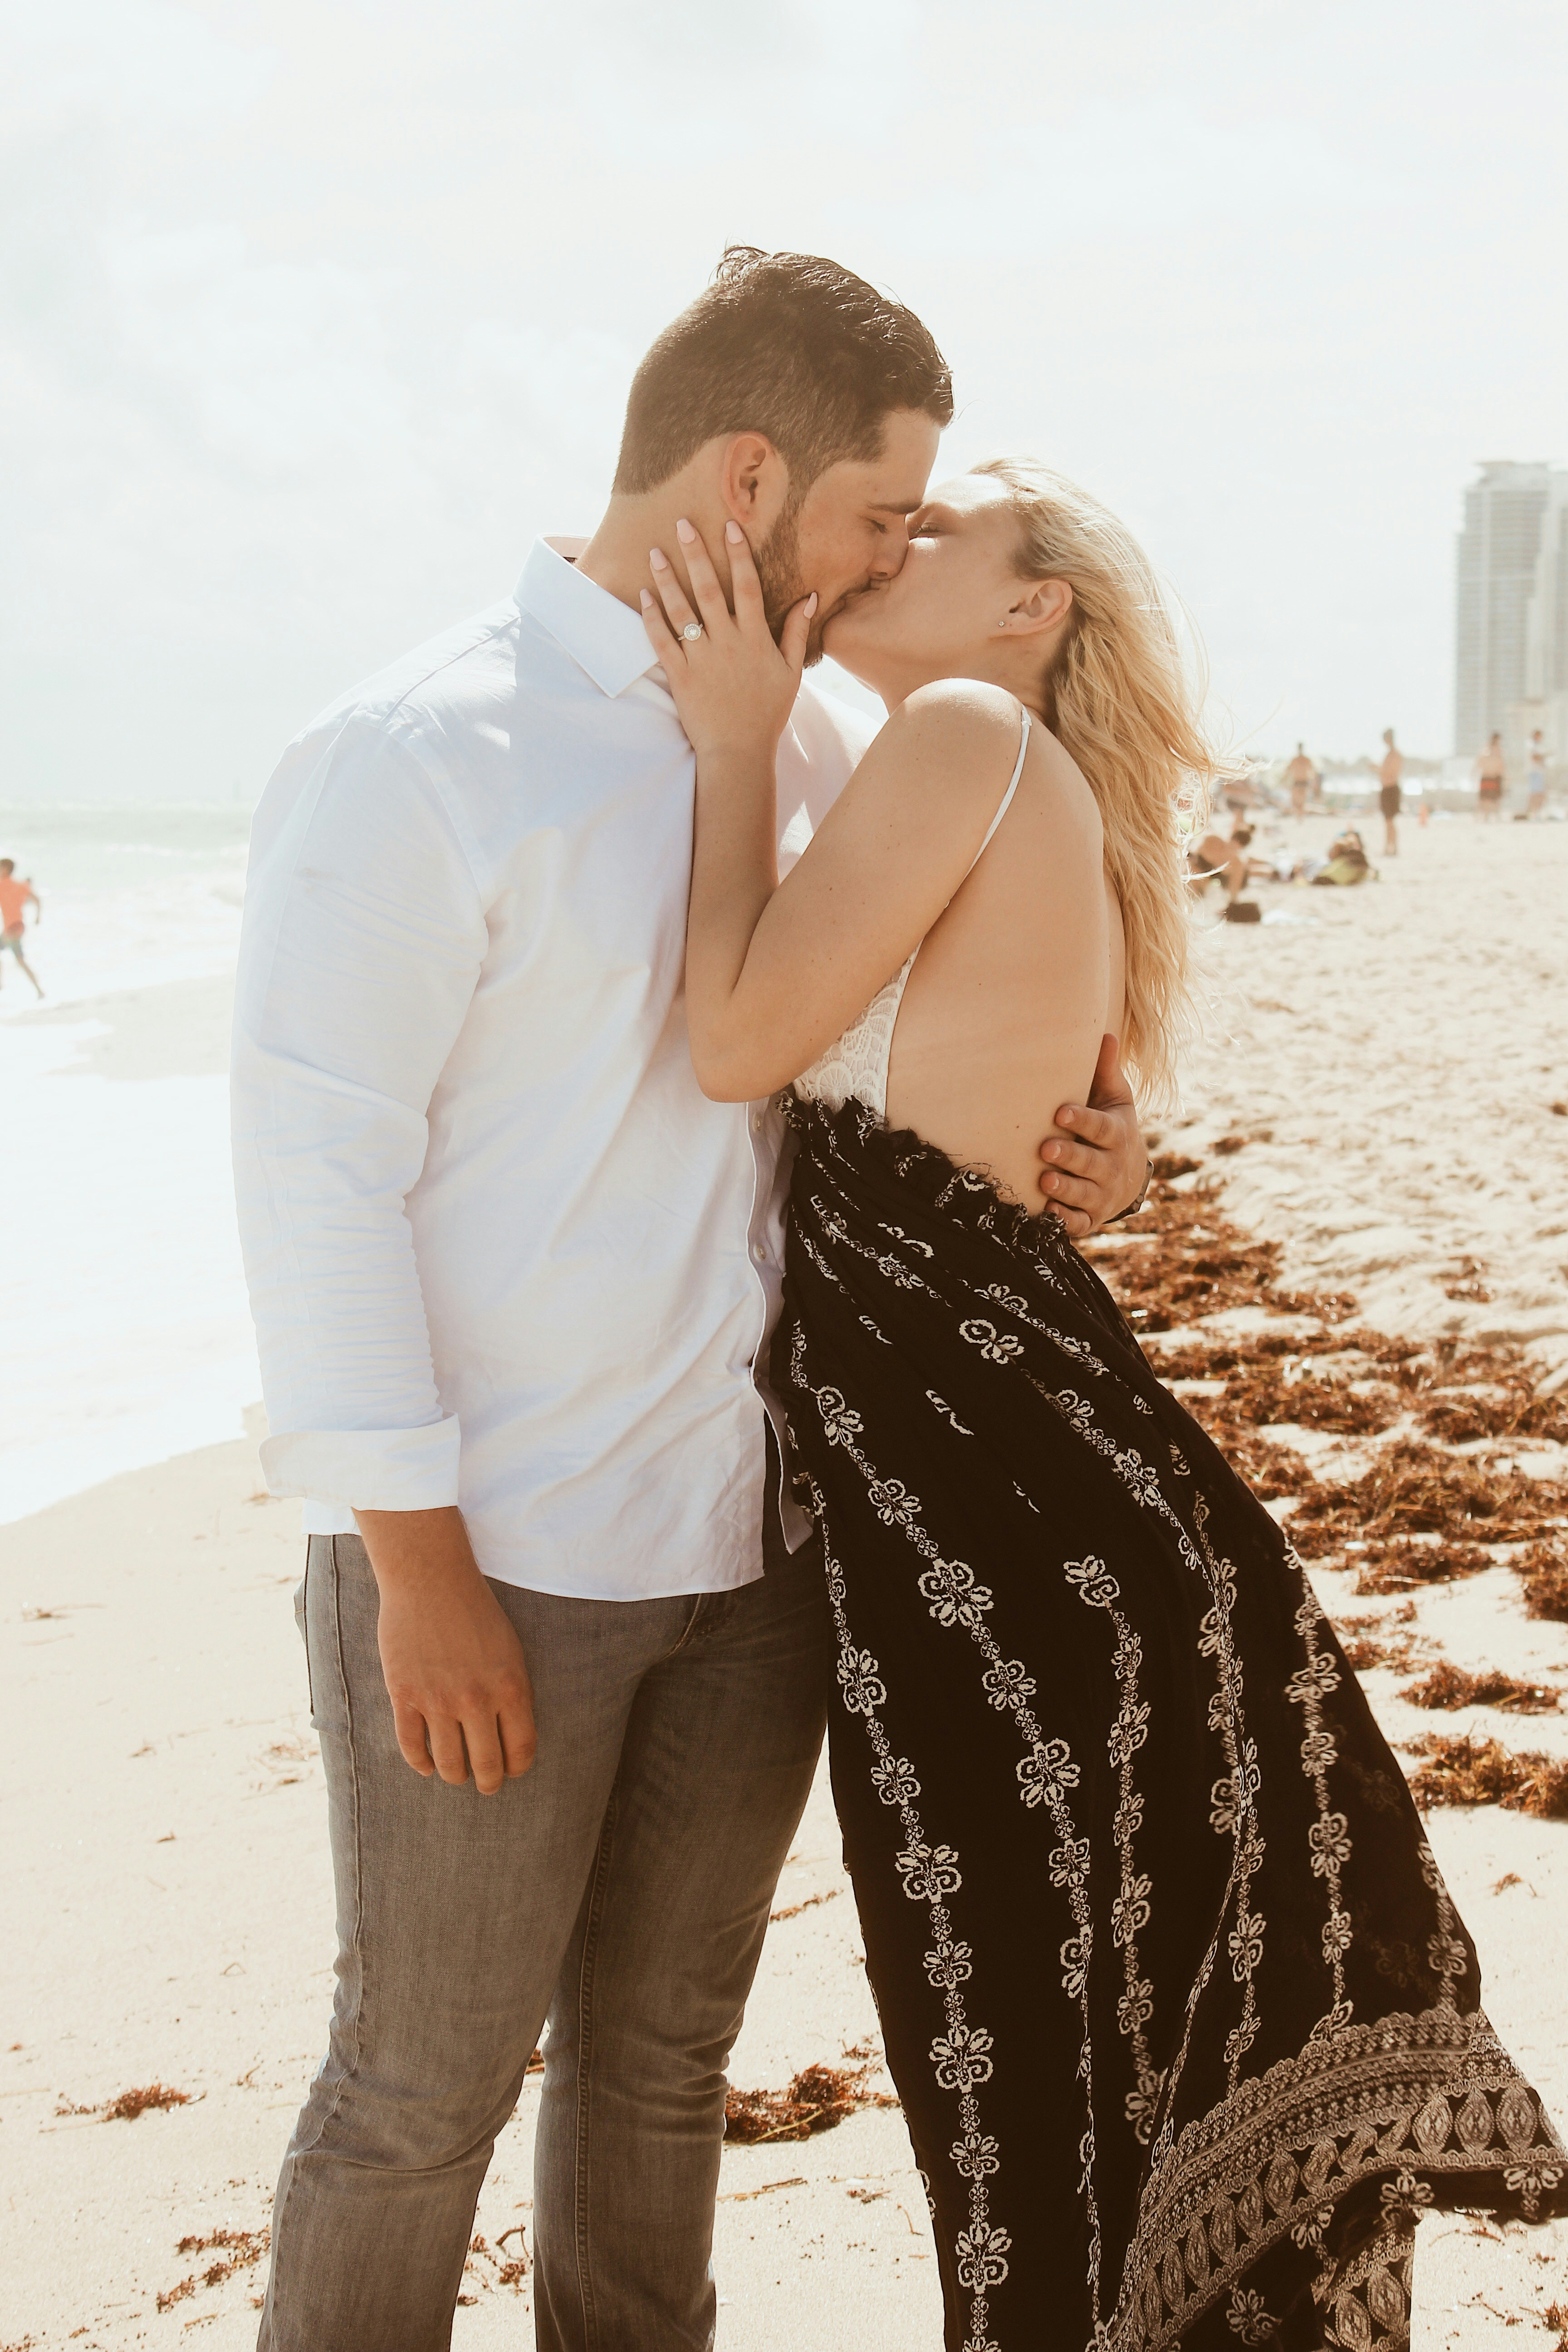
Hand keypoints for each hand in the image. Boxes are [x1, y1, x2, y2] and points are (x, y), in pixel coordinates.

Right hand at [355, 1506, 535, 1794]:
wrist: (430, 1580)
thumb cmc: (476, 1612)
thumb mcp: (510, 1650)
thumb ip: (512, 1692)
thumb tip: (512, 1735)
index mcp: (510, 1687)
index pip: (521, 1749)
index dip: (518, 1767)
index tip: (513, 1770)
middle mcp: (475, 1700)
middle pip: (487, 1765)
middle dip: (490, 1782)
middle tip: (487, 1784)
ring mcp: (437, 1700)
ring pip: (449, 1763)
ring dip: (456, 1776)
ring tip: (458, 1775)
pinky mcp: (404, 1695)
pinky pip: (412, 1746)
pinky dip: (421, 1764)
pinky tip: (428, 1766)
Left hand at [639, 517, 814, 758]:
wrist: (738, 752)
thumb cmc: (767, 713)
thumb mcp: (792, 673)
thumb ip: (798, 633)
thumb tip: (811, 597)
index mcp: (756, 639)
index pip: (747, 586)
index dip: (738, 554)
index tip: (729, 526)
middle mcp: (727, 643)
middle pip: (709, 589)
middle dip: (695, 553)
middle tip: (682, 524)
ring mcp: (701, 658)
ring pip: (681, 610)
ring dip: (667, 579)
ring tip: (655, 552)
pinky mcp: (680, 675)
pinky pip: (662, 640)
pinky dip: (652, 617)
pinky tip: (644, 595)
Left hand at [1039, 1033, 1146, 1238]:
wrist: (1129, 1176)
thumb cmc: (1112, 1127)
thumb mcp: (1116, 1100)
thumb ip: (1105, 1072)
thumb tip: (1105, 1034)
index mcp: (1116, 1134)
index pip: (1101, 1128)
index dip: (1083, 1121)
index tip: (1061, 1112)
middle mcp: (1111, 1166)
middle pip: (1092, 1163)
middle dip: (1070, 1157)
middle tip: (1046, 1149)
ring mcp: (1102, 1195)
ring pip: (1085, 1194)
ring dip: (1065, 1190)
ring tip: (1044, 1182)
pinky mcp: (1091, 1217)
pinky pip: (1080, 1223)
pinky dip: (1065, 1221)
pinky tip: (1047, 1213)